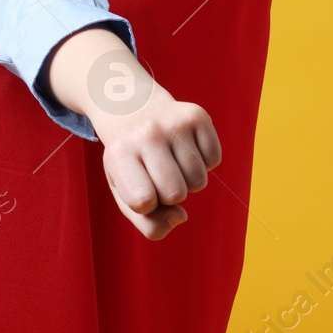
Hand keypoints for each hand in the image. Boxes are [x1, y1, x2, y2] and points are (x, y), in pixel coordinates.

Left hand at [43, 28, 222, 239]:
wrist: (134, 109)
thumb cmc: (130, 161)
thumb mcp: (125, 193)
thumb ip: (148, 223)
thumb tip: (180, 217)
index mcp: (119, 154)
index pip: (144, 202)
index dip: (148, 204)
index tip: (140, 187)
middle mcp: (146, 134)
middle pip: (176, 194)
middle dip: (170, 194)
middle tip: (156, 172)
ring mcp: (173, 123)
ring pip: (198, 181)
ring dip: (187, 179)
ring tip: (169, 159)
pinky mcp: (197, 115)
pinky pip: (214, 160)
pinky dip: (203, 162)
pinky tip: (183, 147)